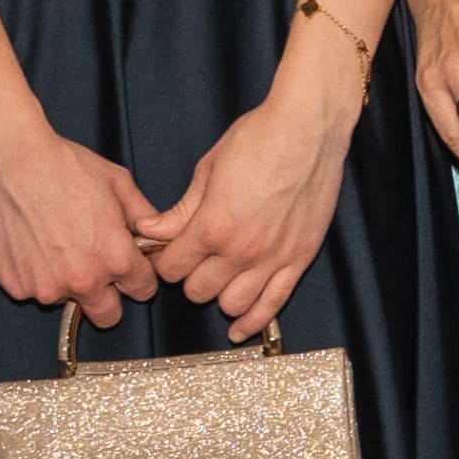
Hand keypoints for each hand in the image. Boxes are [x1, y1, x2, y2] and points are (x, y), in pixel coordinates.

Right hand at [0, 115, 168, 313]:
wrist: (9, 161)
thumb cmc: (64, 166)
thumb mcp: (118, 182)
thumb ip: (143, 215)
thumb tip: (155, 232)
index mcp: (115, 259)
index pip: (143, 290)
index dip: (138, 276)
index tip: (128, 267)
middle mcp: (83, 281)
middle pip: (107, 315)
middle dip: (107, 297)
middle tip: (94, 268)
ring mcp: (46, 288)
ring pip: (65, 300)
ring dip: (64, 281)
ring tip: (53, 242)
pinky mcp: (16, 286)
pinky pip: (32, 290)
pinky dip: (33, 274)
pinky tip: (29, 242)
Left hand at [138, 76, 355, 339]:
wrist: (307, 128)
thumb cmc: (257, 139)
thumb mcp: (207, 170)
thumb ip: (180, 210)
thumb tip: (151, 230)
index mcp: (212, 226)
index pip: (172, 268)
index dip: (164, 261)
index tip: (166, 252)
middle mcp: (241, 250)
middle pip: (198, 291)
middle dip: (189, 277)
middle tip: (193, 259)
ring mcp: (273, 259)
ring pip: (232, 304)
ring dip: (219, 295)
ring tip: (218, 278)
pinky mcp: (298, 259)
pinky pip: (274, 305)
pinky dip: (254, 322)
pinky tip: (240, 330)